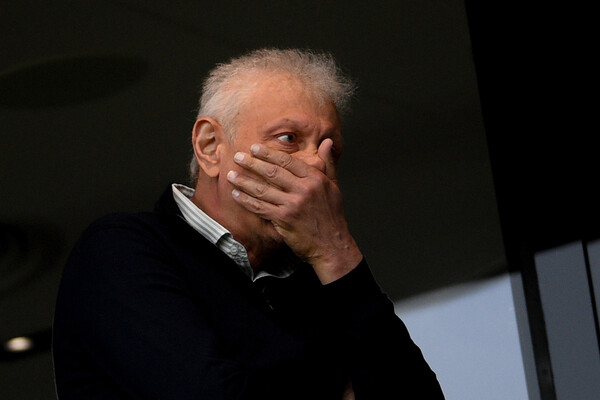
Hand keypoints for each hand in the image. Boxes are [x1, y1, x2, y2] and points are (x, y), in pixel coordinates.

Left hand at [227, 139, 361, 283]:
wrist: (332, 245)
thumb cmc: (332, 216)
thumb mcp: (334, 186)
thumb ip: (328, 164)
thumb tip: (328, 142)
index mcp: (315, 179)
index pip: (288, 162)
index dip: (269, 154)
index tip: (255, 148)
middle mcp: (303, 190)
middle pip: (272, 172)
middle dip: (252, 163)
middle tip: (238, 156)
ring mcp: (293, 205)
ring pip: (263, 189)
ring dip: (244, 181)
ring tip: (231, 175)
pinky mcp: (284, 219)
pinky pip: (261, 207)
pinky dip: (246, 201)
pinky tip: (236, 195)